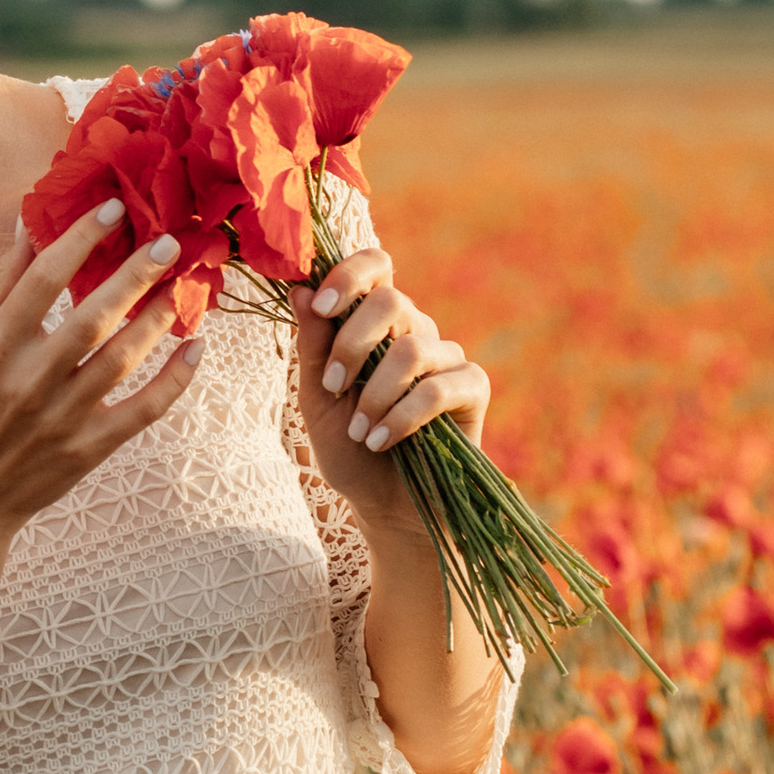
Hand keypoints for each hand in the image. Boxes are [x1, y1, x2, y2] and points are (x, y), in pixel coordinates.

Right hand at [0, 202, 202, 548]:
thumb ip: (0, 281)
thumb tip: (29, 222)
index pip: (42, 279)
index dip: (80, 239)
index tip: (114, 208)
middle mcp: (28, 379)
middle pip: (90, 317)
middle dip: (134, 276)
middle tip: (169, 242)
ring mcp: (61, 417)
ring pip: (121, 360)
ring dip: (157, 320)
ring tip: (183, 287)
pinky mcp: (88, 449)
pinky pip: (142, 410)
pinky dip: (175, 380)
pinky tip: (195, 348)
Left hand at [289, 245, 488, 516]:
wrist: (386, 507)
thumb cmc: (350, 450)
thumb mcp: (318, 399)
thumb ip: (313, 346)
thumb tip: (301, 289)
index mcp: (374, 322)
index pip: (374, 266)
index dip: (349, 274)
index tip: (322, 305)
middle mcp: (414, 330)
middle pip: (392, 301)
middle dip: (352, 344)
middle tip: (334, 387)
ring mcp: (447, 357)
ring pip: (412, 349)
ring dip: (375, 394)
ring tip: (359, 431)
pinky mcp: (472, 389)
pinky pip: (439, 388)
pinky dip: (402, 417)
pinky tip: (381, 442)